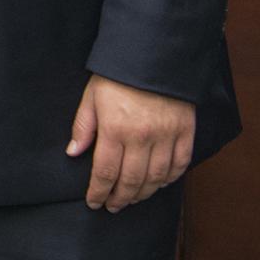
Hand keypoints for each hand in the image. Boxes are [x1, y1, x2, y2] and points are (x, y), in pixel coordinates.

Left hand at [67, 74, 193, 211]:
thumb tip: (73, 153)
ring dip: (144, 193)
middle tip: (113, 206)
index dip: (98, 192)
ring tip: (133, 199)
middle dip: (120, 198)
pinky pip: (180, 164)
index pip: (105, 173)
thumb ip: (83, 126)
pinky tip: (160, 184)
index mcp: (115, 129)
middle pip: (131, 181)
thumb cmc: (118, 75)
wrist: (155, 54)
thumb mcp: (92, 96)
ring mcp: (167, 135)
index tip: (94, 202)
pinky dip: (170, 178)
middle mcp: (142, 137)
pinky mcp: (186, 131)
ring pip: (156, 178)